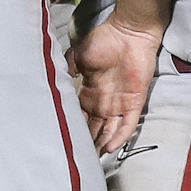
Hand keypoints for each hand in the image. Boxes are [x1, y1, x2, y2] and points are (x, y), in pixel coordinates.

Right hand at [72, 14, 161, 153]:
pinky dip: (120, 136)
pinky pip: (128, 124)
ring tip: (93, 158)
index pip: (82, 115)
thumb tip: (55, 81)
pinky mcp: (134, 102)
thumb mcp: (78, 54)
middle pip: (96, 127)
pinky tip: (110, 147)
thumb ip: (67, 68)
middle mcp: (104, 101)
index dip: (76, 127)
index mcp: (91, 91)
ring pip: (111, 130)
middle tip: (78, 156)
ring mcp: (120, 103)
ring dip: (103, 143)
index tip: (65, 138)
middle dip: (89, 141)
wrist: (128, 31)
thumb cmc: (103, 40)